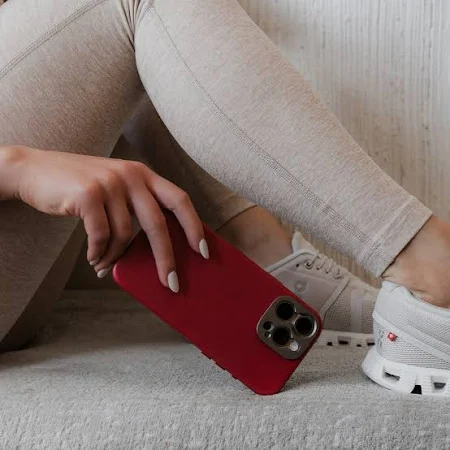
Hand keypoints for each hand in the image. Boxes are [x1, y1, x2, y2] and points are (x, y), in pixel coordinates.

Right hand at [0, 146, 208, 291]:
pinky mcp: (88, 193)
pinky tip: (93, 258)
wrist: (34, 170)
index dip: (194, 226)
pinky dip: (98, 253)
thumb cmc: (81, 189)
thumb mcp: (115, 190)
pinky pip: (101, 236)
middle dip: (167, 257)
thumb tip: (157, 252)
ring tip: (104, 265)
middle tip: (172, 283)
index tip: (204, 251)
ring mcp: (110, 182)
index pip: (180, 200)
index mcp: (144, 174)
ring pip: (125, 235)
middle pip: (159, 224)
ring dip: (116, 257)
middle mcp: (131, 175)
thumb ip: (136, 209)